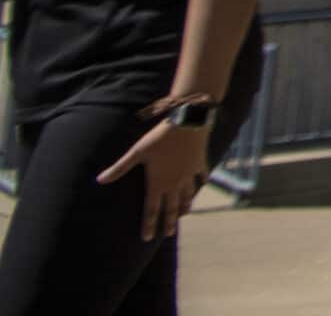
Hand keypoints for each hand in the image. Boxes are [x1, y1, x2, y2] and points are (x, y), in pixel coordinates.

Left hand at [99, 107, 209, 241]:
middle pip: (171, 208)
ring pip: (188, 195)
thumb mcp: (137, 152)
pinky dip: (201, 182)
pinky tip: (201, 184)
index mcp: (158, 183)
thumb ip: (119, 168)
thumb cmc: (160, 137)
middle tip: (167, 234)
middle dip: (168, 222)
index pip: (151, 210)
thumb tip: (99, 180)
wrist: (188, 122)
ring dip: (185, 206)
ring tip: (184, 214)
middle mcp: (175, 183)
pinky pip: (201, 176)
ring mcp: (189, 174)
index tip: (146, 238)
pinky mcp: (199, 163)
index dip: (148, 225)